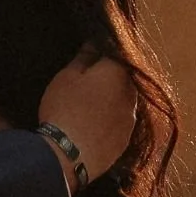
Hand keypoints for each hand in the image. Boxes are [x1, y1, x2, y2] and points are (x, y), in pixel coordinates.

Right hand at [38, 48, 136, 187]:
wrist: (68, 154)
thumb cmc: (64, 108)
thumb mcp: (67, 77)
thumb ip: (84, 57)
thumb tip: (94, 42)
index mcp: (117, 73)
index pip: (114, 54)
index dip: (100, 55)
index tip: (87, 60)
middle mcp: (131, 94)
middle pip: (121, 79)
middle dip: (107, 79)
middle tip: (85, 85)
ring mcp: (131, 119)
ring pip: (122, 101)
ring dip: (110, 100)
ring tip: (88, 108)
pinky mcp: (126, 140)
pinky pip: (120, 122)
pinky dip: (110, 120)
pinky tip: (93, 125)